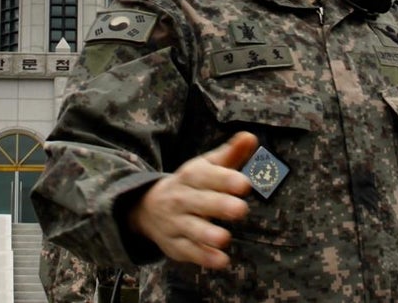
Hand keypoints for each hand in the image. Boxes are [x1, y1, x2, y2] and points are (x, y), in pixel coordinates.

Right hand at [128, 131, 257, 268]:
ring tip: (225, 238)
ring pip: (192, 229)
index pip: (207, 176)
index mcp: (191, 175)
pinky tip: (222, 261)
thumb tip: (250, 136)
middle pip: (200, 202)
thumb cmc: (192, 184)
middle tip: (241, 210)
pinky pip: (189, 252)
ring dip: (208, 235)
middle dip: (219, 206)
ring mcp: (176, 223)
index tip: (245, 184)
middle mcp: (181, 198)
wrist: (148, 207)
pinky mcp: (175, 245)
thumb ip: (231, 153)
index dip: (225, 180)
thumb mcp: (206, 165)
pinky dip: (204, 257)